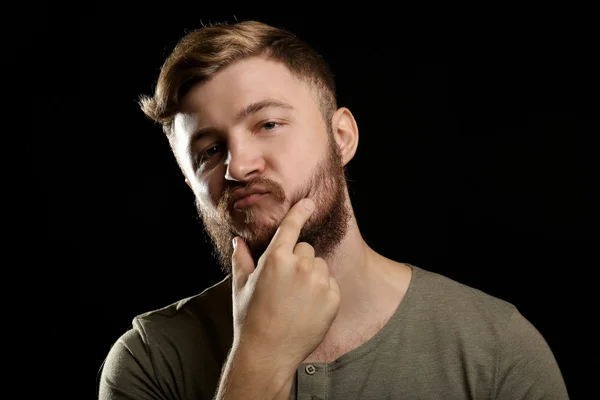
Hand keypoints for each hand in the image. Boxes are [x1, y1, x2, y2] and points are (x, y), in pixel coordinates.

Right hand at [230, 198, 340, 367]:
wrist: (268, 353)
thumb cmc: (250, 319)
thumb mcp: (241, 286)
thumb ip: (241, 259)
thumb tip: (238, 241)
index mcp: (275, 258)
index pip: (291, 226)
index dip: (299, 212)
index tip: (308, 202)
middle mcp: (300, 265)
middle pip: (306, 249)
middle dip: (298, 261)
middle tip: (286, 284)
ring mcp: (319, 282)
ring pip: (320, 266)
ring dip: (312, 276)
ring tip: (296, 299)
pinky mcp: (333, 298)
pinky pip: (331, 284)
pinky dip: (323, 292)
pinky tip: (308, 308)